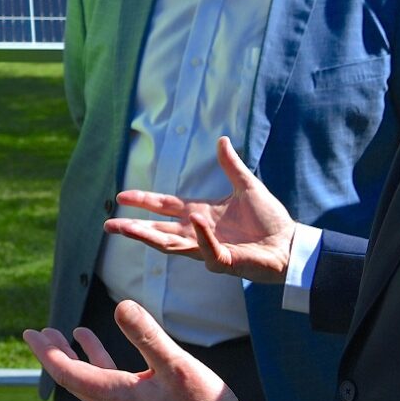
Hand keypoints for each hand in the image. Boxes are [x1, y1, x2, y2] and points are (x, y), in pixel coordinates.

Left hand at [23, 301, 241, 400]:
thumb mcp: (175, 365)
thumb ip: (147, 335)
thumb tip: (121, 305)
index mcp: (117, 396)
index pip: (68, 374)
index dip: (47, 353)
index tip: (30, 334)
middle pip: (75, 380)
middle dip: (56, 354)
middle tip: (41, 333)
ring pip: (95, 384)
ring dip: (81, 359)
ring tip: (73, 335)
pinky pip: (115, 387)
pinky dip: (106, 366)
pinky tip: (117, 356)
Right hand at [105, 137, 294, 283]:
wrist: (290, 244)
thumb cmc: (269, 220)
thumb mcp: (247, 186)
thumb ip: (231, 165)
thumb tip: (222, 140)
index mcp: (200, 214)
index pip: (165, 207)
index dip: (144, 201)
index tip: (121, 196)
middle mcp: (198, 233)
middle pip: (159, 231)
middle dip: (133, 228)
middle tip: (109, 224)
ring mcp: (208, 249)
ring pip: (171, 245)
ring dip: (149, 237)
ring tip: (127, 229)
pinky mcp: (224, 261)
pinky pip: (208, 250)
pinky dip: (202, 237)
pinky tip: (194, 221)